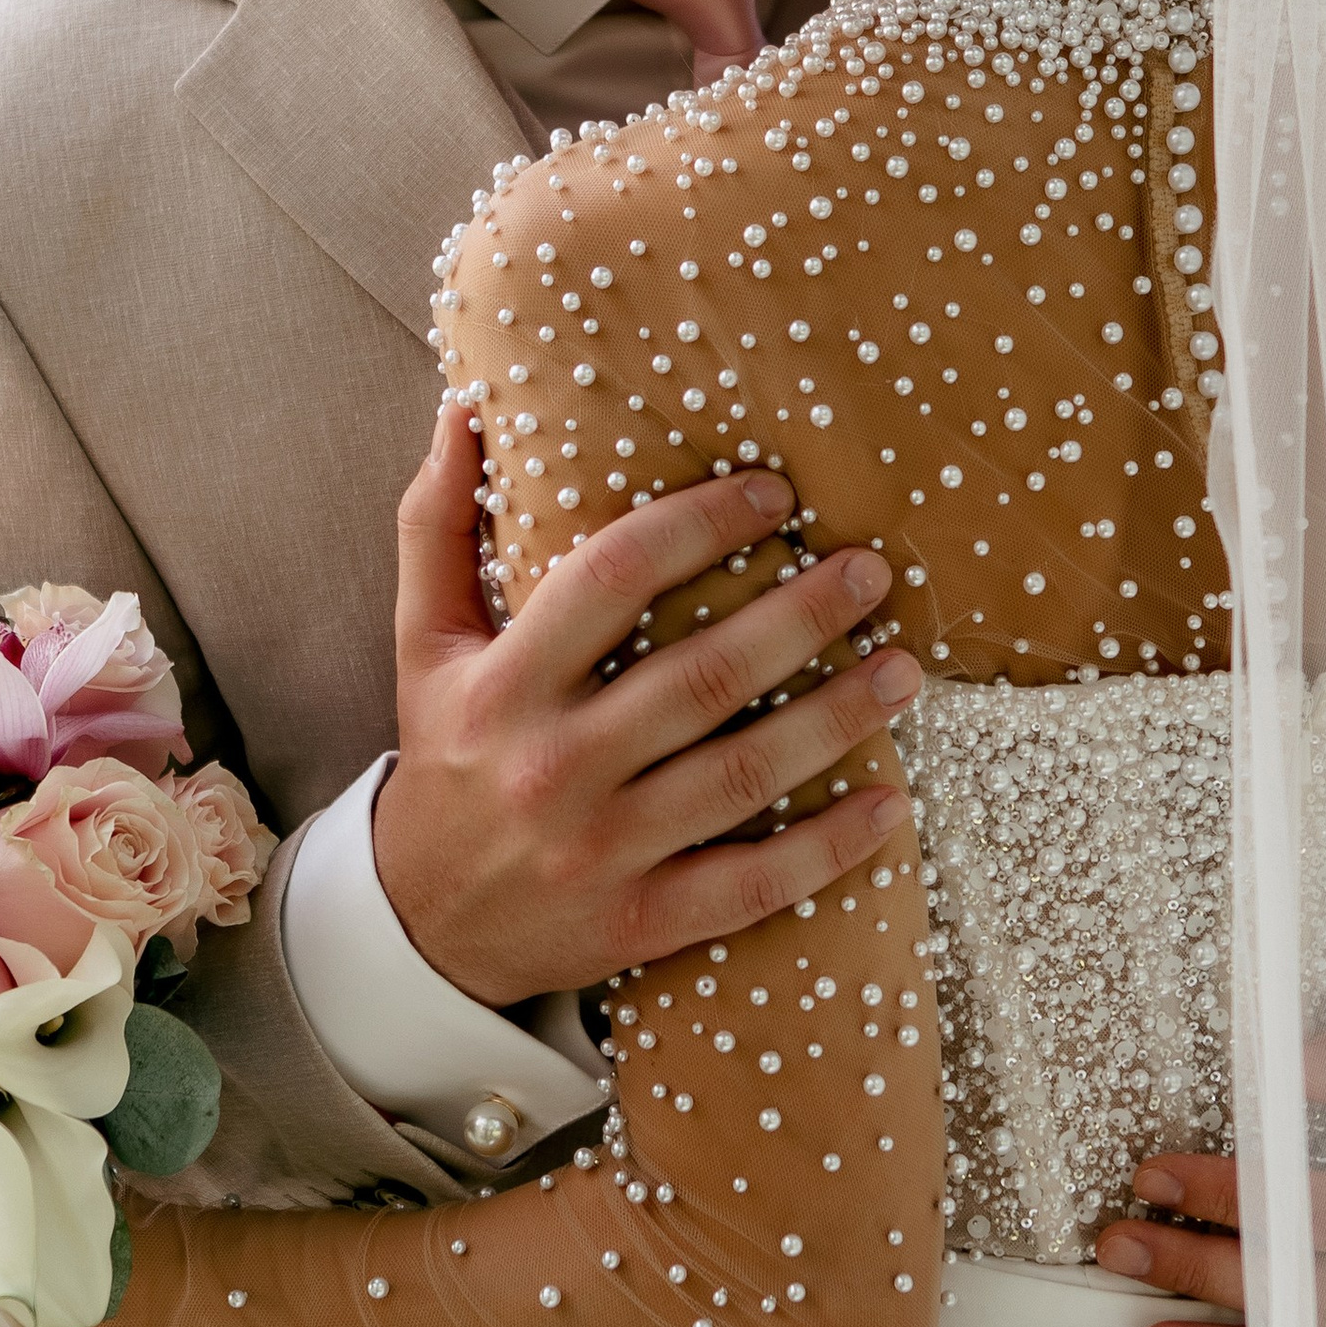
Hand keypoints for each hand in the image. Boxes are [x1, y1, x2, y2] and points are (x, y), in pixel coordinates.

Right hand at [372, 402, 918, 1006]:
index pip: (612, 578)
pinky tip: (889, 804)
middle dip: (801, 616)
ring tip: (904, 670)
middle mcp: (552, 766)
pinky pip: (750, 885)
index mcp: (502, 685)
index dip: (701, 524)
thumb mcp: (423, 642)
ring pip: (741, 776)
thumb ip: (440, 522)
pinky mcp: (638, 923)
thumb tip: (465, 402)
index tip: (774, 493)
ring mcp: (600, 850)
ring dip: (837, 720)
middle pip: (702, 677)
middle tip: (871, 571)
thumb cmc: (444, 757)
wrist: (421, 924)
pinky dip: (827, 849)